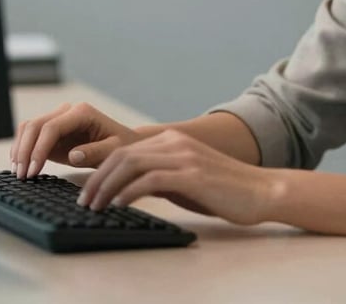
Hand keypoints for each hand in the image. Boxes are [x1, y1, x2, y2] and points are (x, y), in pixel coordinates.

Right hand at [10, 102, 139, 178]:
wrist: (123, 142)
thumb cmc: (121, 145)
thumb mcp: (114, 150)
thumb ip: (96, 152)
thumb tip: (73, 154)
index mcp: (82, 112)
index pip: (52, 127)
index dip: (39, 149)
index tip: (33, 171)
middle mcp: (67, 112)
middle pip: (35, 125)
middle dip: (25, 151)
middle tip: (22, 176)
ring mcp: (58, 119)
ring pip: (28, 128)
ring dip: (20, 150)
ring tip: (20, 173)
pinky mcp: (52, 131)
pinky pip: (30, 135)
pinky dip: (22, 148)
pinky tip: (21, 166)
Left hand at [77, 129, 275, 225]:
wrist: (261, 191)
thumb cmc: (225, 190)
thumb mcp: (188, 178)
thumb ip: (162, 176)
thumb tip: (130, 189)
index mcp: (174, 140)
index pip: (126, 149)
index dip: (101, 168)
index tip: (87, 189)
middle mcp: (176, 142)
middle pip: (123, 154)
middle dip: (97, 178)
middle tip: (84, 201)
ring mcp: (184, 157)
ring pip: (132, 164)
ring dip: (107, 186)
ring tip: (94, 206)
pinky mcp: (192, 175)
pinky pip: (150, 180)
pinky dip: (128, 192)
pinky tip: (118, 205)